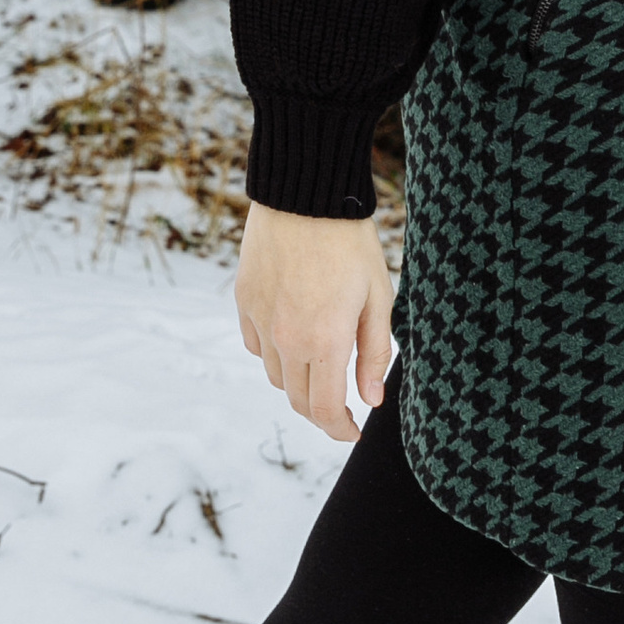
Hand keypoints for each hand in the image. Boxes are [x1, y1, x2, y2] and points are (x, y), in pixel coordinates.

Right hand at [235, 201, 396, 445]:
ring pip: (275, 375)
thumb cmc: (351, 242)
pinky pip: (256, 346)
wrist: (305, 193)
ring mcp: (260, 320)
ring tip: (321, 367)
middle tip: (343, 409)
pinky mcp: (244, 301)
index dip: (340, 430)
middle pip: (297, 400)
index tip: (354, 431)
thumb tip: (370, 399)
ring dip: (298, 382)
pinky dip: (274, 354)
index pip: (324, 410)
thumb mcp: (378, 298)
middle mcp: (285, 339)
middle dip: (321, 412)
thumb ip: (374, 354)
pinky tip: (293, 338)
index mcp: (324, 341)